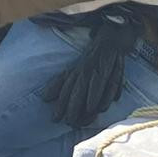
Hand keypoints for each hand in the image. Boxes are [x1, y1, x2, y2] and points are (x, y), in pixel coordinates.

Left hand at [39, 13, 142, 127]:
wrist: (112, 34)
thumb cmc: (95, 55)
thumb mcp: (79, 68)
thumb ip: (63, 82)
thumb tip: (45, 97)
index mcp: (77, 69)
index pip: (66, 87)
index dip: (60, 103)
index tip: (54, 119)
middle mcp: (84, 68)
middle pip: (74, 88)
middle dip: (69, 106)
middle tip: (66, 122)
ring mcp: (96, 66)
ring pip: (88, 85)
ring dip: (83, 101)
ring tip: (80, 116)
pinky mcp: (109, 64)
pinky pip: (104, 81)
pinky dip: (100, 94)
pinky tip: (96, 107)